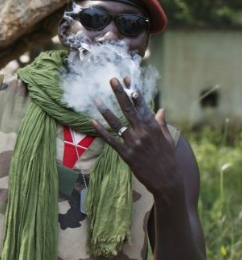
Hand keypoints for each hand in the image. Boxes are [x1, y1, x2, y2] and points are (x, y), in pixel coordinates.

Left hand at [91, 77, 180, 194]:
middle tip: (112, 80)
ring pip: (117, 124)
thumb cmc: (168, 158)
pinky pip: (111, 141)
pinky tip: (92, 122)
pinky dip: (102, 131)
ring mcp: (134, 143)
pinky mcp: (127, 155)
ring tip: (95, 99)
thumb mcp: (167, 139)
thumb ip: (161, 124)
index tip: (127, 79)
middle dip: (120, 93)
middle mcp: (143, 133)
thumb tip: (161, 109)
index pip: (141, 105)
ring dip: (105, 110)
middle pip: (129, 109)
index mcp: (154, 127)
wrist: (168, 181)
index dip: (133, 91)